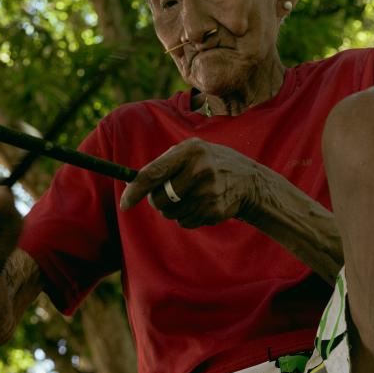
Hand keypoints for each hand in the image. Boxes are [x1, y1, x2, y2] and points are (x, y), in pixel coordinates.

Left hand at [119, 138, 259, 227]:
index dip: (135, 190)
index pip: (153, 173)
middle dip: (157, 201)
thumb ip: (163, 164)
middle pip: (159, 199)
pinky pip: (185, 222)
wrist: (249, 180)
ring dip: (173, 210)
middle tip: (165, 196)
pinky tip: (201, 204)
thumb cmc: (210, 163)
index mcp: (190, 150)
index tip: (124, 203)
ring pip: (171, 214)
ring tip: (189, 197)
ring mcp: (208, 192)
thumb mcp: (191, 151)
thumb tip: (131, 182)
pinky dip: (187, 217)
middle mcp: (199, 170)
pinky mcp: (214, 210)